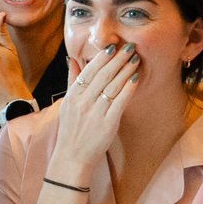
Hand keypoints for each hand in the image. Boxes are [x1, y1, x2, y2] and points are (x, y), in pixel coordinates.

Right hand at [43, 41, 139, 180]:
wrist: (72, 157)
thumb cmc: (70, 131)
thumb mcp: (66, 104)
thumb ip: (71, 82)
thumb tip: (73, 61)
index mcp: (73, 96)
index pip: (88, 71)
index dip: (101, 58)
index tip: (112, 46)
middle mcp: (83, 102)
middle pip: (103, 75)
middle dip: (118, 59)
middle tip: (130, 47)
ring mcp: (95, 113)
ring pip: (112, 86)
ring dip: (125, 70)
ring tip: (136, 59)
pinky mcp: (107, 123)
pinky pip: (120, 102)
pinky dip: (128, 88)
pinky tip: (135, 78)